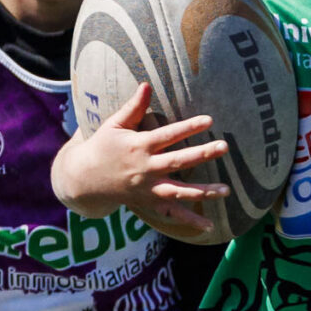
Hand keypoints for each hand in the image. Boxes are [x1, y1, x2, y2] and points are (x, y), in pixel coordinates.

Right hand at [55, 86, 228, 235]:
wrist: (84, 180)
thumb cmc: (102, 147)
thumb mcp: (113, 125)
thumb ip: (133, 107)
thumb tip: (146, 84)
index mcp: (138, 146)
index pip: (168, 135)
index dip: (188, 127)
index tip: (210, 120)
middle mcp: (145, 169)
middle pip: (178, 162)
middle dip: (202, 154)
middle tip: (224, 147)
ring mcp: (148, 189)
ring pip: (179, 192)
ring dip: (203, 192)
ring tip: (226, 190)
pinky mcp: (149, 203)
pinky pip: (171, 214)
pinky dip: (189, 221)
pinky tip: (209, 227)